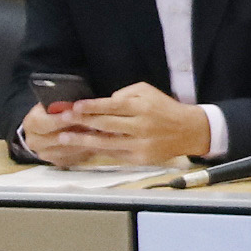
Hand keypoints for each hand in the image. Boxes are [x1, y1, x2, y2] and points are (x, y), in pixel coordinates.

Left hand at [25, 83, 210, 170]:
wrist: (188, 131)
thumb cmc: (164, 108)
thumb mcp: (147, 91)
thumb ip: (125, 94)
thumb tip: (104, 103)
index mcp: (141, 107)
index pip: (112, 106)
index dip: (91, 107)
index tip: (74, 107)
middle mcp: (140, 126)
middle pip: (105, 125)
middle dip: (82, 122)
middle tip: (62, 120)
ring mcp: (140, 144)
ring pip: (106, 143)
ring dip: (83, 141)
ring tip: (65, 138)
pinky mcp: (140, 159)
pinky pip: (115, 154)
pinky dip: (98, 151)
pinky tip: (85, 148)